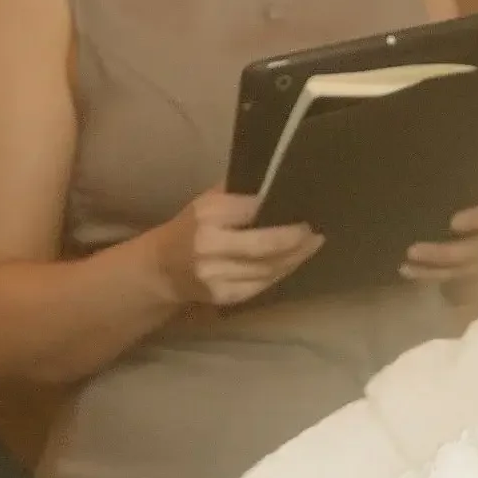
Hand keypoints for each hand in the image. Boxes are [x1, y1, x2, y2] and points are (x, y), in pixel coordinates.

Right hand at [152, 186, 323, 310]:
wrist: (161, 269)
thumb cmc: (190, 227)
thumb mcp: (206, 201)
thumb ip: (237, 193)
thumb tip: (278, 180)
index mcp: (207, 214)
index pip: (253, 209)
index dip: (281, 209)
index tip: (303, 203)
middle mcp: (210, 246)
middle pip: (265, 245)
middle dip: (295, 239)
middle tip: (315, 230)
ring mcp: (217, 275)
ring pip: (269, 268)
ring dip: (296, 257)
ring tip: (313, 244)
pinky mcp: (225, 296)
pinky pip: (263, 284)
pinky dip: (282, 272)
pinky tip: (294, 262)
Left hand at [403, 173, 477, 295]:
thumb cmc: (469, 186)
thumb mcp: (471, 177)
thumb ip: (458, 174)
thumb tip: (424, 151)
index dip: (477, 219)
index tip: (452, 223)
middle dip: (444, 252)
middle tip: (412, 249)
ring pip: (464, 269)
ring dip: (433, 269)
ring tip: (405, 263)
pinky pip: (454, 278)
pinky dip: (430, 275)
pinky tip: (407, 270)